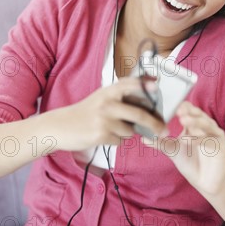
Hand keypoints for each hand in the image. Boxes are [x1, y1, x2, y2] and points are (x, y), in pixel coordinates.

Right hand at [45, 77, 166, 151]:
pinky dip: (116, 140)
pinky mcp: (101, 135)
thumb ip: (119, 96)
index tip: (158, 86)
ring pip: (130, 131)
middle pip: (139, 114)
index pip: (130, 84)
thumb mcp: (100, 98)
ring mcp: (104, 119)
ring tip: (110, 129)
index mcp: (108, 91)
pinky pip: (120, 140)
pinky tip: (103, 135)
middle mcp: (107, 103)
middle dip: (154, 124)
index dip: (145, 84)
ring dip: (126, 133)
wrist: (60, 127)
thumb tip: (146, 99)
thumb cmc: (85, 113)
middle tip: (164, 130)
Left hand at [143, 102, 224, 195]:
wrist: (204, 183)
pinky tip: (189, 140)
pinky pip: (210, 141)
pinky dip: (200, 140)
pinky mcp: (221, 147)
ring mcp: (215, 136)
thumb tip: (142, 137)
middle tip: (179, 110)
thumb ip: (159, 142)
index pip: (190, 111)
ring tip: (183, 120)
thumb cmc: (190, 163)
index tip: (173, 106)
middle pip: (199, 115)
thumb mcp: (172, 150)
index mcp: (195, 125)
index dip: (183, 107)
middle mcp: (207, 127)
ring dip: (195, 122)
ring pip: (206, 124)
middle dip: (189, 112)